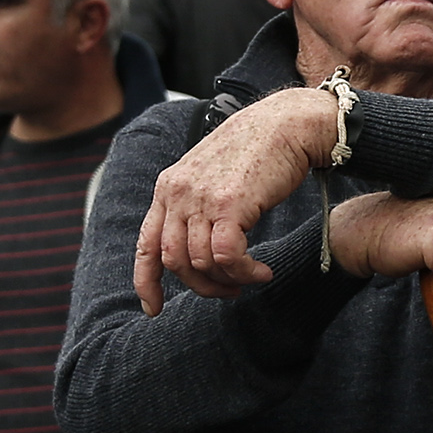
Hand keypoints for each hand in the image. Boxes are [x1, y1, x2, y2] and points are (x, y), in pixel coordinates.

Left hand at [134, 87, 336, 310]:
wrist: (287, 123)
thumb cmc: (257, 150)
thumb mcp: (212, 176)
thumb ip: (196, 205)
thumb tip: (198, 250)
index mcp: (168, 187)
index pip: (146, 244)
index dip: (146, 282)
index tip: (152, 308)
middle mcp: (178, 193)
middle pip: (174, 261)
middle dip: (201, 286)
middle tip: (228, 291)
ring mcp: (201, 198)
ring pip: (202, 263)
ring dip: (229, 281)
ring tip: (252, 277)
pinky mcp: (229, 205)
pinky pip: (227, 257)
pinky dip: (244, 272)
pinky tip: (262, 272)